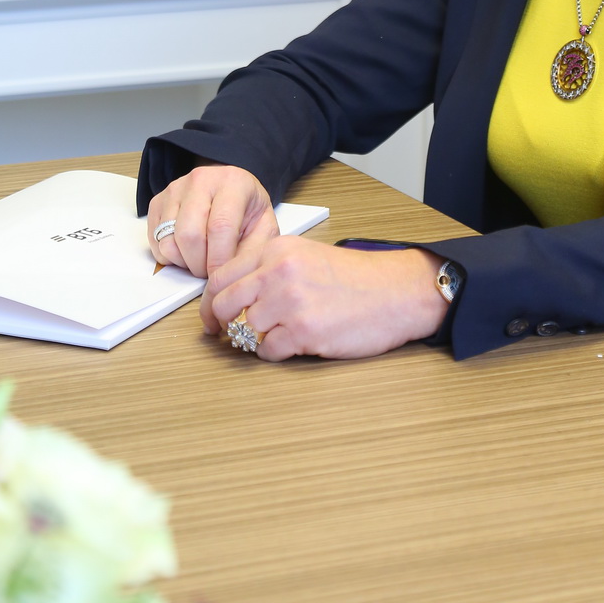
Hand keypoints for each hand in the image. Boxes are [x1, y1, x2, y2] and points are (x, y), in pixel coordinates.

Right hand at [147, 164, 277, 277]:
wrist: (230, 189)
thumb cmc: (247, 210)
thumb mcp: (263, 227)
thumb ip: (253, 250)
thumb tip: (232, 276)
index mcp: (233, 183)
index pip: (219, 226)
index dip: (218, 259)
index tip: (220, 276)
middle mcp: (201, 180)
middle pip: (189, 235)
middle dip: (199, 265)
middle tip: (210, 270)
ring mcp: (176, 189)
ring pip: (168, 241)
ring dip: (184, 262)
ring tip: (201, 258)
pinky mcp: (158, 201)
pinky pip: (155, 242)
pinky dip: (169, 257)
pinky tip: (187, 251)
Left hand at [202, 237, 447, 360]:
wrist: (394, 292)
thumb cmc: (355, 278)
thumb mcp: (307, 256)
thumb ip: (270, 269)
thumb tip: (232, 296)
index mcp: (278, 250)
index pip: (222, 276)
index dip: (209, 302)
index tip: (210, 317)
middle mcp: (279, 272)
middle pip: (223, 304)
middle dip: (220, 324)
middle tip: (226, 335)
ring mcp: (290, 302)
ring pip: (245, 330)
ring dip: (254, 339)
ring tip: (278, 335)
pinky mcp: (303, 331)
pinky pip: (267, 351)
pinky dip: (274, 353)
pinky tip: (294, 343)